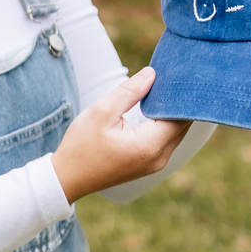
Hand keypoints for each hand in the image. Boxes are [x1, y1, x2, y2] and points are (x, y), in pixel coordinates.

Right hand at [51, 67, 190, 202]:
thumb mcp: (102, 112)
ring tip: (163, 89)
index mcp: (149, 145)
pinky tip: (156, 107)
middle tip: (171, 77)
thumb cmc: (81, 145)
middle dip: (178, 102)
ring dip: (172, 113)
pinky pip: (167, 140)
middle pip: (183, 125)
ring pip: (176, 133)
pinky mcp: (149, 164)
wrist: (68, 177)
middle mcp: (158, 158)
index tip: (177, 74)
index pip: (180, 116)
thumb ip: (129, 92)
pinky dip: (165, 123)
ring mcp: (155, 164)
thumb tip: (152, 73)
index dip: (181, 95)